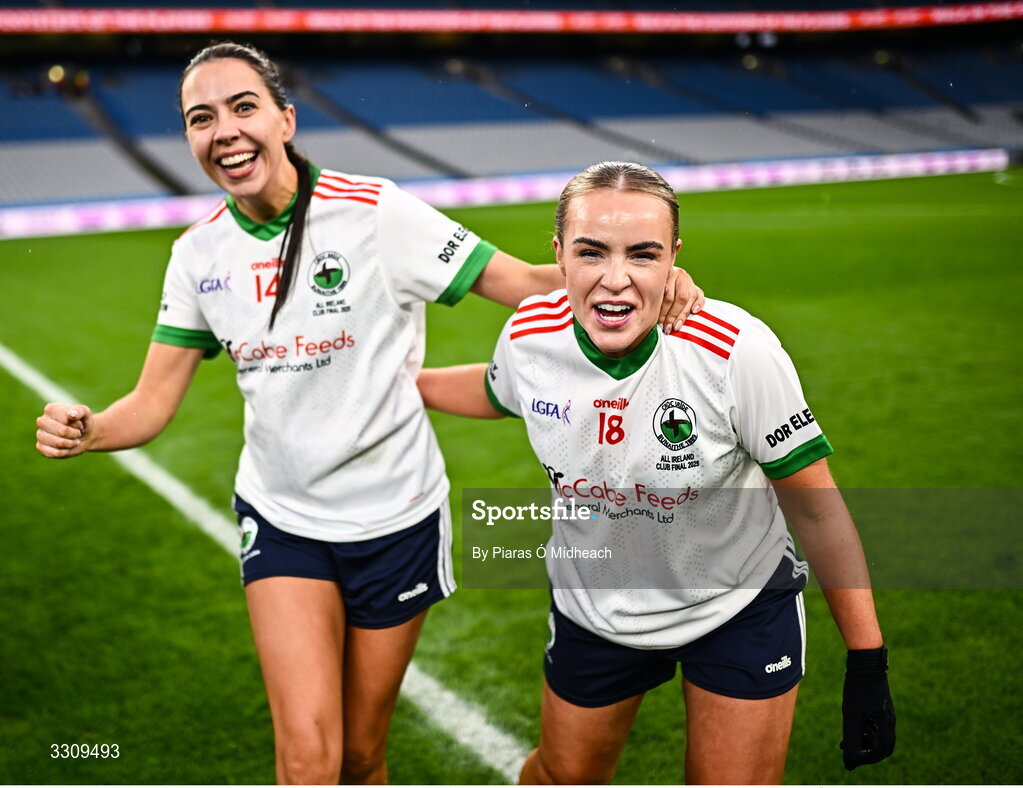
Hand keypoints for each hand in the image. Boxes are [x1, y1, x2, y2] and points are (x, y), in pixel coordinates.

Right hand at [36, 403, 92, 458]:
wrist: (83, 437)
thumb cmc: (82, 423)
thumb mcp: (86, 414)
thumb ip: (80, 410)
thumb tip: (71, 414)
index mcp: (51, 409)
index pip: (65, 419)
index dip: (77, 424)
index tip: (79, 424)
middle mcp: (42, 421)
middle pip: (61, 431)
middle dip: (74, 434)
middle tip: (77, 433)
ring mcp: (40, 434)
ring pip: (58, 443)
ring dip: (71, 444)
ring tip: (74, 440)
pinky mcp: (40, 447)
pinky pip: (54, 453)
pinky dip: (65, 452)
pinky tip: (67, 448)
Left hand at [659, 267, 704, 333]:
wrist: (662, 280)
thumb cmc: (653, 290)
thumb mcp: (652, 291)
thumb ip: (654, 298)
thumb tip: (653, 317)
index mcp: (667, 273)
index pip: (668, 296)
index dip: (664, 312)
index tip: (660, 324)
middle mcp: (680, 275)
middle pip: (680, 298)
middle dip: (673, 316)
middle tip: (668, 328)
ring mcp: (689, 281)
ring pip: (690, 298)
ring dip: (683, 315)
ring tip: (676, 327)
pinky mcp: (697, 288)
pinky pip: (700, 296)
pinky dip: (698, 304)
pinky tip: (694, 312)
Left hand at [841, 646, 895, 769]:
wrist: (865, 663)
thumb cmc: (858, 690)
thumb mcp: (851, 717)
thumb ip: (851, 740)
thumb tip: (848, 763)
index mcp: (886, 726)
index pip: (879, 752)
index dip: (864, 759)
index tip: (849, 758)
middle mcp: (889, 721)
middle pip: (881, 747)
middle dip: (865, 752)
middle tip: (849, 752)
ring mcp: (885, 713)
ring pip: (877, 736)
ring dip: (863, 742)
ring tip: (845, 741)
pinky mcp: (880, 706)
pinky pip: (875, 725)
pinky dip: (864, 730)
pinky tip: (851, 725)